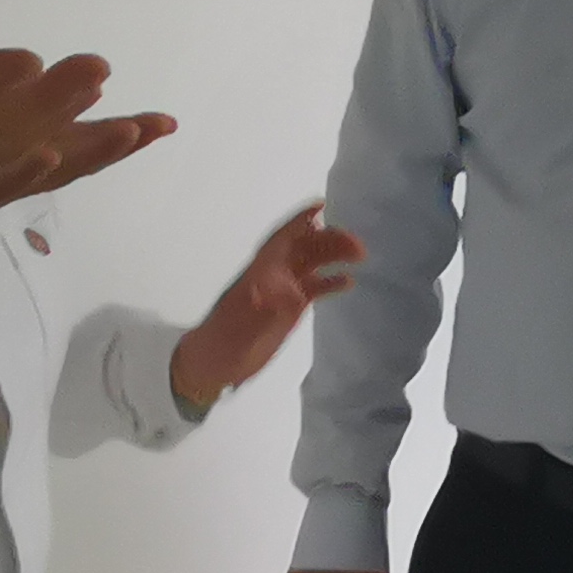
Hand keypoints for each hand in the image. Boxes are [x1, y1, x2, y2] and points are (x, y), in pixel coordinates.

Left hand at [169, 207, 368, 409]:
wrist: (212, 365)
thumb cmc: (223, 344)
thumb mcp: (242, 328)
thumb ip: (267, 311)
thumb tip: (295, 295)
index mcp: (259, 272)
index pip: (283, 238)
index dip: (301, 220)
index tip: (324, 206)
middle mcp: (273, 275)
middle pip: (304, 247)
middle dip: (329, 239)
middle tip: (358, 245)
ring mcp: (282, 291)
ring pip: (312, 263)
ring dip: (334, 255)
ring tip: (360, 255)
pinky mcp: (289, 308)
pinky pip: (314, 287)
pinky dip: (331, 281)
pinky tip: (348, 282)